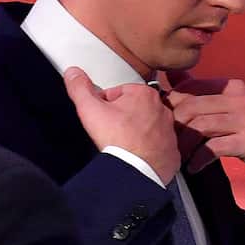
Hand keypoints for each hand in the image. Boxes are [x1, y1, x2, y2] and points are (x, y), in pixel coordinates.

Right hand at [64, 67, 180, 183]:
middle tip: (110, 132)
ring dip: (136, 133)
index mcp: (144, 94)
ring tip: (122, 145)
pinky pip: (158, 146)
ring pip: (148, 127)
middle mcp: (161, 109)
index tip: (101, 117)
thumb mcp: (90, 109)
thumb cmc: (117, 139)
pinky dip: (148, 150)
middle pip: (135, 109)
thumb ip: (80, 88)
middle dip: (122, 117)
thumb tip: (72, 72)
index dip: (105, 105)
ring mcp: (169, 131)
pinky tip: (136, 156)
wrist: (137, 172)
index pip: (119, 93)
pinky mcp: (171, 150)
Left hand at [164, 73, 244, 190]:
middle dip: (173, 127)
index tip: (160, 123)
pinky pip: (214, 148)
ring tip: (176, 157)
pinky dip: (199, 159)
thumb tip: (171, 75)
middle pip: (191, 107)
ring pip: (200, 127)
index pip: (190, 88)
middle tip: (164, 143)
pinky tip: (193, 168)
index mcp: (232, 86)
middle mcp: (240, 98)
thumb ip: (203, 92)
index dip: (170, 106)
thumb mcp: (231, 106)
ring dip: (183, 145)